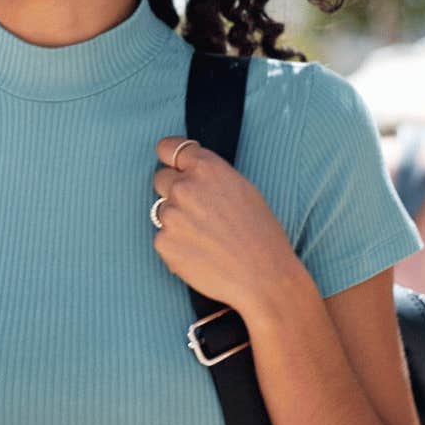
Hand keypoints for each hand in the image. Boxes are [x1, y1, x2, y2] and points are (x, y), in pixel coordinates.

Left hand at [150, 136, 305, 313]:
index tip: (174, 165)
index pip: (167, 148)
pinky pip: (162, 238)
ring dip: (176, 220)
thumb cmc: (260, 233)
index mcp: (206, 167)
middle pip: (161, 179)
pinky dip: (176, 245)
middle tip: (199, 211)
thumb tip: (188, 171)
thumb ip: (210, 175)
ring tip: (206, 237)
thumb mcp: (242, 188)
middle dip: (174, 191)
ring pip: (162, 211)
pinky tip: (200, 253)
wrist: (263, 276)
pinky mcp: (163, 243)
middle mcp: (184, 187)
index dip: (170, 157)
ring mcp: (170, 215)